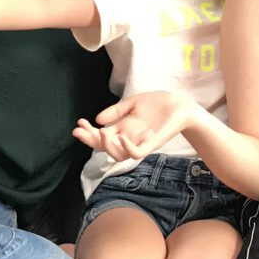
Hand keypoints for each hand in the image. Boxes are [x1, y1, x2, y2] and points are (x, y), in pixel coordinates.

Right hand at [74, 91, 195, 161]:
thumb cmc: (157, 104)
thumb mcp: (132, 104)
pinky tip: (120, 137)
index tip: (79, 123)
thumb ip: (116, 111)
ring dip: (106, 146)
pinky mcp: (152, 144)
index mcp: (122, 129)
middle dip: (90, 140)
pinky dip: (127, 148)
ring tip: (102, 133)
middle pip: (104, 147)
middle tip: (78, 131)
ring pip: (118, 155)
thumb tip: (98, 119)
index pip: (101, 136)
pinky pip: (136, 153)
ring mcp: (139, 143)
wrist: (180, 104)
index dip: (88, 132)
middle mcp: (128, 139)